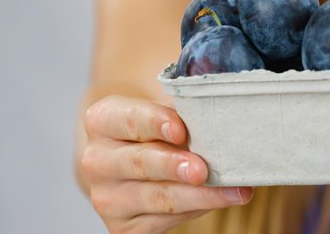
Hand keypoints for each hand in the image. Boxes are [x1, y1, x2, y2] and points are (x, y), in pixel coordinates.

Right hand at [81, 95, 253, 233]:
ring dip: (199, 195)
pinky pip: (164, 220)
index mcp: (101, 120)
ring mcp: (107, 197)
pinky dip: (197, 209)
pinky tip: (220, 200)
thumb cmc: (153, 127)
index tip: (181, 130)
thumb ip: (179, 112)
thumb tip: (217, 120)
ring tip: (232, 190)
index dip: (156, 123)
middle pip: (141, 163)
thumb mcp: (157, 108)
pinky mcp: (122, 226)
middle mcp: (96, 160)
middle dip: (175, 167)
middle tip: (203, 169)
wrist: (131, 156)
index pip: (129, 120)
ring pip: (158, 198)